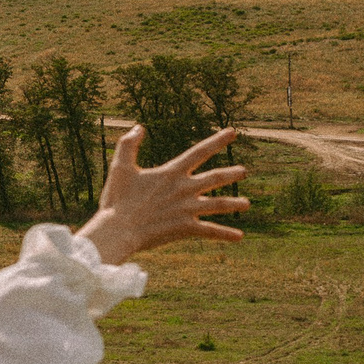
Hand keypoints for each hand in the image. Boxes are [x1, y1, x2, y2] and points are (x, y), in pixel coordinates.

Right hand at [76, 127, 249, 265]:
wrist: (119, 230)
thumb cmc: (117, 200)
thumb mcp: (119, 168)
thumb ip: (128, 144)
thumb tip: (138, 127)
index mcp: (171, 173)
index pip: (199, 152)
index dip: (217, 141)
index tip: (233, 132)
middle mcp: (184, 189)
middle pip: (215, 178)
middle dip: (231, 174)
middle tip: (243, 171)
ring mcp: (187, 209)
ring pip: (218, 204)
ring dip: (234, 203)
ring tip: (246, 204)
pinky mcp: (186, 228)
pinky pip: (210, 231)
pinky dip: (225, 234)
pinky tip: (239, 237)